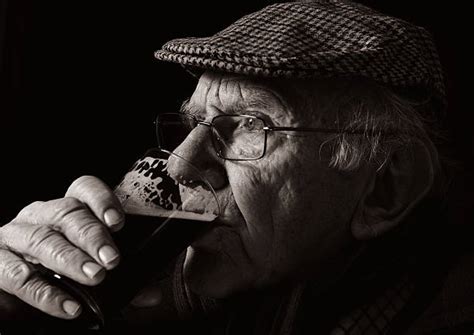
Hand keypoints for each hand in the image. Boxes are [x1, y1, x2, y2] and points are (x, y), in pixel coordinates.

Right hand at [0, 176, 123, 318]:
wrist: (11, 288)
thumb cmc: (56, 270)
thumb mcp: (92, 271)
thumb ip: (122, 282)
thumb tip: (151, 295)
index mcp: (66, 211)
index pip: (83, 190)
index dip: (101, 200)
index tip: (118, 221)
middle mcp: (40, 216)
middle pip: (67, 214)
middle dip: (92, 236)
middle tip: (112, 259)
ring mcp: (15, 236)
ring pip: (43, 239)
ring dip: (71, 259)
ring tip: (95, 276)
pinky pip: (17, 275)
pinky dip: (45, 292)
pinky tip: (67, 304)